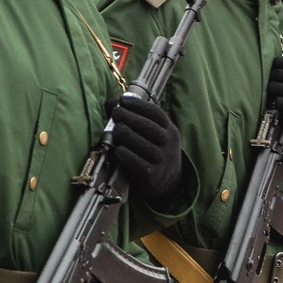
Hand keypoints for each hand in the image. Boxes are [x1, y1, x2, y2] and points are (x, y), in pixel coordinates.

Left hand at [109, 94, 181, 208]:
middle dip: (129, 117)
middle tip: (115, 113)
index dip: (139, 105)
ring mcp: (162, 160)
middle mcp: (169, 144)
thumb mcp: (155, 134)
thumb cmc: (155, 151)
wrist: (168, 182)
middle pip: (148, 126)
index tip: (123, 99)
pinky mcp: (152, 176)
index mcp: (170, 130)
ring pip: (141, 144)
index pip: (156, 113)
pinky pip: (136, 162)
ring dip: (126, 134)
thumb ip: (137, 117)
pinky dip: (125, 154)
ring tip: (115, 130)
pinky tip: (118, 150)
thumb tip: (111, 102)